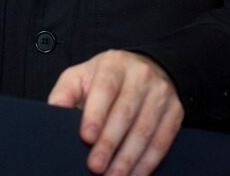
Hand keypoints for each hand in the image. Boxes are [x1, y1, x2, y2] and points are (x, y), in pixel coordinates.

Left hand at [47, 50, 183, 175]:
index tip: (86, 137)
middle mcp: (141, 77)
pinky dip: (148, 161)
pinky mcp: (175, 112)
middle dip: (110, 143)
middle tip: (96, 166)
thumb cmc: (107, 78)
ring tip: (113, 175)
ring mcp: (161, 94)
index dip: (96, 114)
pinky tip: (135, 174)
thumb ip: (65, 92)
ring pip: (145, 130)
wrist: (144, 69)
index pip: (105, 89)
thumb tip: (54, 109)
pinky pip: (163, 140)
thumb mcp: (82, 76)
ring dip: (129, 158)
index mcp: (114, 65)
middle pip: (126, 112)